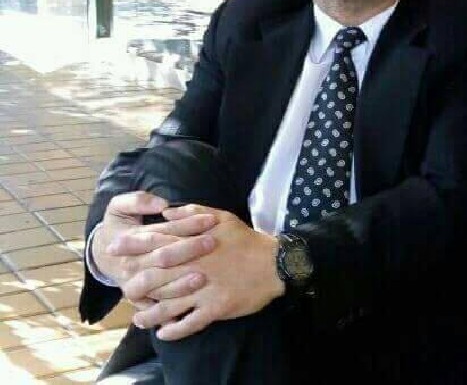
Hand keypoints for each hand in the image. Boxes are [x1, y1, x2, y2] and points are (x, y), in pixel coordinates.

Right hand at [93, 192, 217, 307]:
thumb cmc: (119, 225)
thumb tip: (162, 205)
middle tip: (213, 242)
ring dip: (181, 283)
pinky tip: (192, 304)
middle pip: (163, 258)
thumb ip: (137, 201)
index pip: (162, 232)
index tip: (210, 219)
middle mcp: (131, 264)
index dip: (188, 225)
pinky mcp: (140, 300)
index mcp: (129, 240)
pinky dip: (172, 308)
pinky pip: (156, 308)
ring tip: (203, 276)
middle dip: (190, 250)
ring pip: (159, 287)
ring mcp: (134, 284)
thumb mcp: (119, 206)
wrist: (103, 253)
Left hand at [130, 205, 285, 340]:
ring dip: (150, 313)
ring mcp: (204, 289)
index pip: (157, 243)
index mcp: (194, 243)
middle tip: (122, 289)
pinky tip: (163, 333)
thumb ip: (192, 213)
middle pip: (156, 276)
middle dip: (135, 282)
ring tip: (139, 319)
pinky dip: (174, 330)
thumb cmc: (245, 239)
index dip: (134, 246)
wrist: (273, 263)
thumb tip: (166, 212)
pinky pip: (189, 322)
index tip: (114, 248)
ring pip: (168, 304)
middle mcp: (195, 266)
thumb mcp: (222, 217)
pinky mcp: (215, 308)